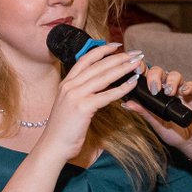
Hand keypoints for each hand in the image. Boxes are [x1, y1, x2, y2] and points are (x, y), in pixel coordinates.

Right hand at [39, 42, 145, 163]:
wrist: (53, 145)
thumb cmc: (63, 128)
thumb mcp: (69, 104)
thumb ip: (81, 92)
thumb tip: (100, 84)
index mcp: (66, 83)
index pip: (85, 59)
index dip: (102, 50)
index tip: (116, 46)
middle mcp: (70, 86)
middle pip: (98, 66)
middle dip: (119, 58)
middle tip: (135, 54)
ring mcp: (75, 95)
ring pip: (104, 77)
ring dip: (123, 68)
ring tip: (137, 64)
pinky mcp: (83, 107)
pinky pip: (107, 94)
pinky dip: (122, 88)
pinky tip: (132, 84)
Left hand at [125, 66, 191, 150]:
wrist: (191, 142)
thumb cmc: (173, 133)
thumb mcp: (156, 123)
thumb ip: (144, 112)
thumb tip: (127, 104)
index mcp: (156, 93)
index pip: (147, 75)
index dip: (142, 69)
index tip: (136, 71)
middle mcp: (168, 88)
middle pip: (160, 72)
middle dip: (155, 76)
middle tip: (153, 89)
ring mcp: (182, 90)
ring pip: (175, 75)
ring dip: (170, 81)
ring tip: (168, 93)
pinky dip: (188, 86)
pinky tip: (184, 91)